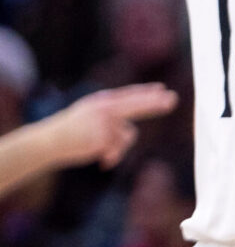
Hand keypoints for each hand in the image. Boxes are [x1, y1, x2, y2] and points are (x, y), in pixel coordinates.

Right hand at [38, 84, 177, 168]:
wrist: (50, 141)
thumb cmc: (71, 132)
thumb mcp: (89, 117)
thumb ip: (111, 119)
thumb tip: (130, 131)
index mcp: (101, 102)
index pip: (128, 95)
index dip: (146, 92)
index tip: (162, 89)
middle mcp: (104, 109)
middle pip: (136, 104)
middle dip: (155, 103)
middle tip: (172, 99)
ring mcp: (104, 122)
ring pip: (128, 135)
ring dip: (119, 147)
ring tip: (101, 150)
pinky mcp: (104, 137)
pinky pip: (118, 149)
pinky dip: (112, 156)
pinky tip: (99, 157)